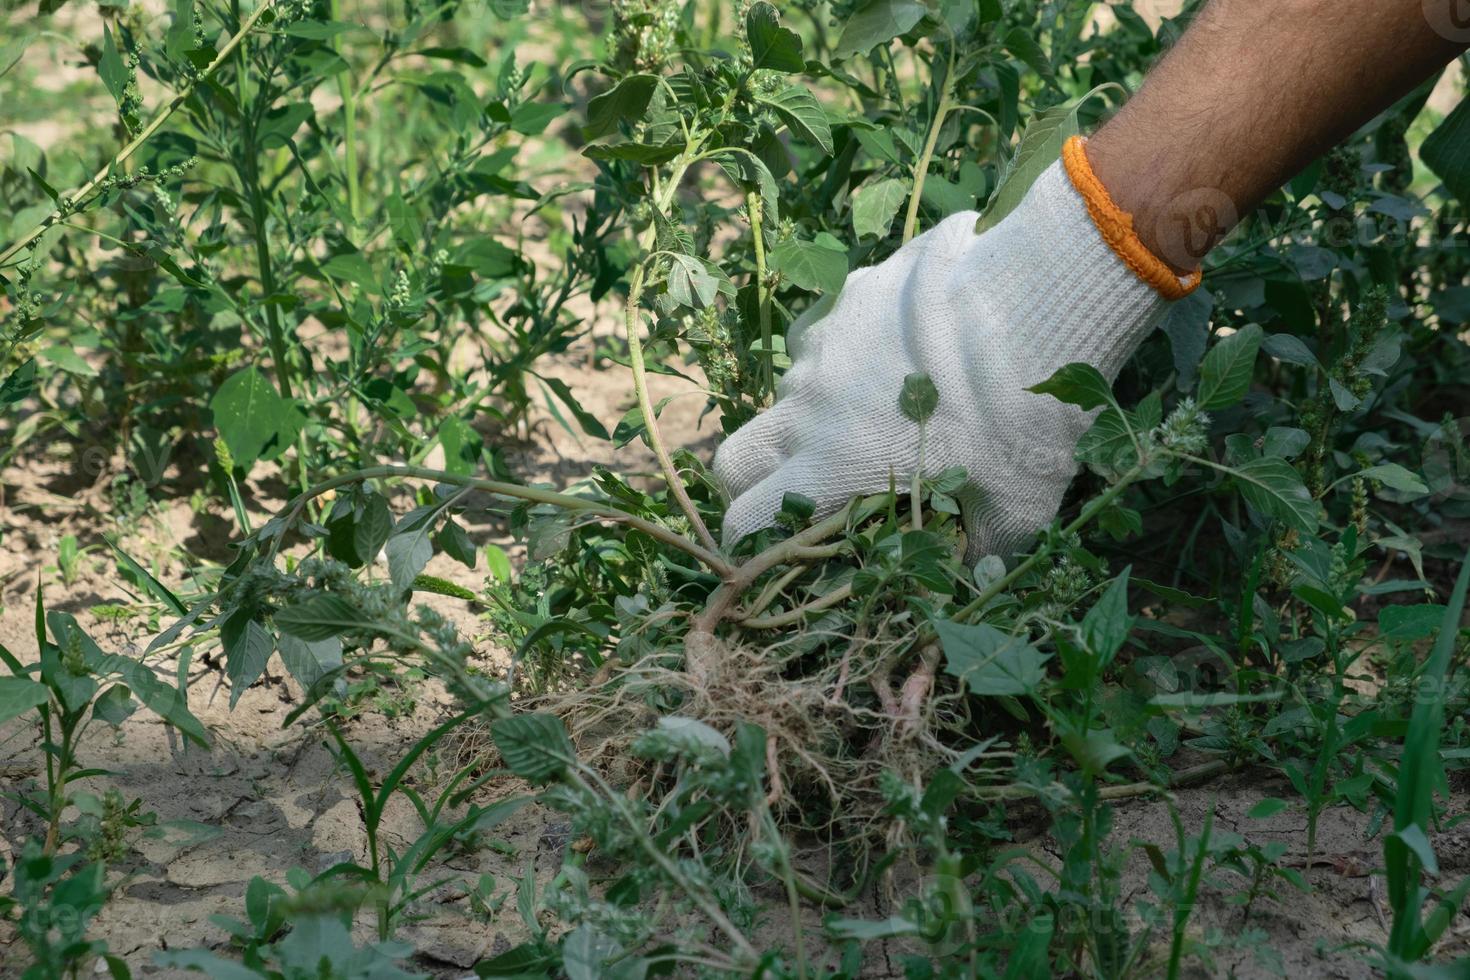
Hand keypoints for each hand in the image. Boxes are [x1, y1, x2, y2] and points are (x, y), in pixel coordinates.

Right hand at [713, 152, 1186, 558]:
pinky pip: (825, 333)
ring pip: (788, 390)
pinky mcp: (848, 295)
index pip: (744, 520)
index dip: (749, 542)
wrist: (1035, 310)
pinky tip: (902, 348)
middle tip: (808, 480)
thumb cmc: (1024, 426)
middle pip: (735, 456)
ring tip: (882, 405)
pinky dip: (847, 350)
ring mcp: (821, 347)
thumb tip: (971, 573)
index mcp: (831, 469)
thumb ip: (978, 551)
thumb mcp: (1014, 512)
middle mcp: (807, 409)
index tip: (776, 549)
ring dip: (815, 409)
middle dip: (757, 476)